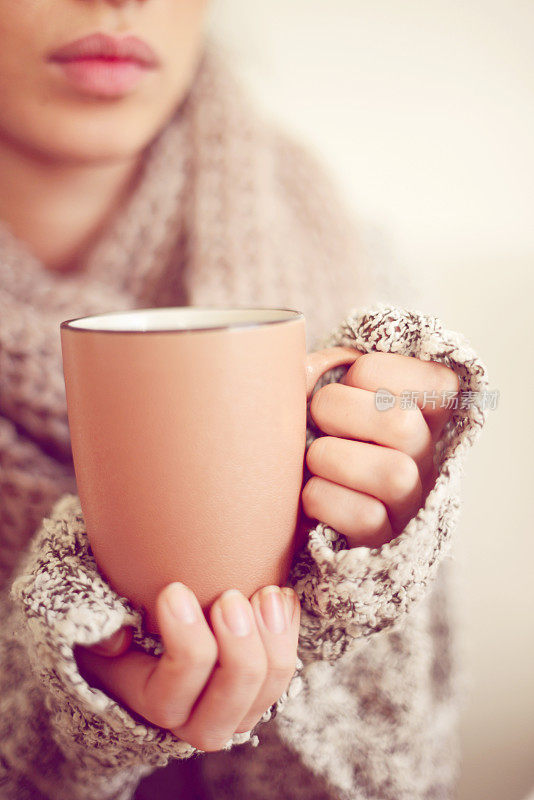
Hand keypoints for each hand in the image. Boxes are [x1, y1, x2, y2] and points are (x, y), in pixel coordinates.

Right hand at [74, 582, 299, 751]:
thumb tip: (119, 641)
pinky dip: (288, 634)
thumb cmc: (114, 608)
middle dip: (237, 652)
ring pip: (266, 692)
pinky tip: (281, 596)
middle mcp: (191, 717)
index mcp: (144, 699)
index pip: (169, 697)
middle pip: (227, 707)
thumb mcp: (88, 615)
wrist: (147, 613)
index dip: (182, 647)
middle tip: (229, 598)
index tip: (173, 590)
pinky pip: (284, 673)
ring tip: (266, 593)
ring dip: (272, 643)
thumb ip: (93, 624)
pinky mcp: (257, 687)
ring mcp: (230, 706)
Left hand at [302, 351, 458, 547]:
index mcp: (426, 413)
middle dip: (339, 409)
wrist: (289, 502)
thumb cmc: (314, 432)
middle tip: (318, 419)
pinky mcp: (386, 540)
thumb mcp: (326, 393)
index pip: (439, 382)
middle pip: (404, 423)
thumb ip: (323, 371)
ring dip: (331, 458)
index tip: (350, 384)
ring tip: (314, 459)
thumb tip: (305, 368)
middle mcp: (430, 458)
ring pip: (394, 475)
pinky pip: (365, 517)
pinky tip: (312, 493)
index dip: (374, 372)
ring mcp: (413, 503)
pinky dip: (323, 498)